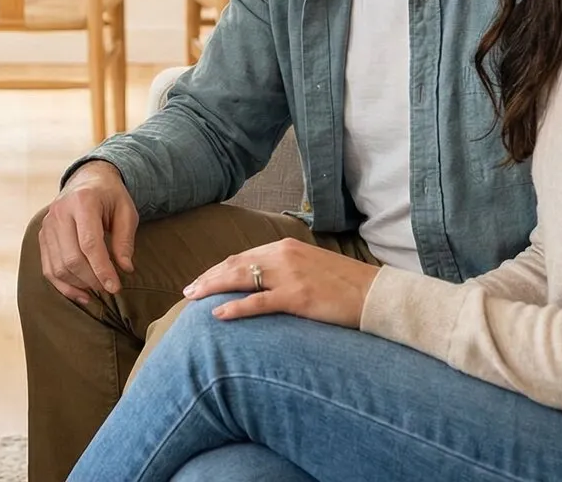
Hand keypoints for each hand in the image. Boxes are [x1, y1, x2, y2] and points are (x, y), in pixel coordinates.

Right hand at [37, 161, 138, 305]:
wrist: (87, 179)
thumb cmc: (110, 196)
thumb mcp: (126, 211)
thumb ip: (125, 240)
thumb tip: (125, 269)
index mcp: (82, 202)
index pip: (89, 244)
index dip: (102, 269)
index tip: (115, 287)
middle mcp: (60, 212)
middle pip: (71, 258)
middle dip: (92, 279)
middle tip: (110, 288)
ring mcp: (47, 225)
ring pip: (58, 267)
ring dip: (79, 284)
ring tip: (98, 289)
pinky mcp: (43, 236)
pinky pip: (48, 268)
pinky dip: (64, 286)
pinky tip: (82, 294)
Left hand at [183, 238, 378, 328]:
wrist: (374, 294)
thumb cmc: (343, 284)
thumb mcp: (310, 266)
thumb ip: (284, 269)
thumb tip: (260, 282)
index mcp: (285, 247)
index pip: (242, 257)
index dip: (217, 269)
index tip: (200, 280)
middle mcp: (283, 256)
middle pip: (234, 265)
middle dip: (208, 278)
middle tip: (187, 292)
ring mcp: (289, 276)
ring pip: (239, 279)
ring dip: (212, 289)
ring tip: (193, 300)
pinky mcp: (297, 297)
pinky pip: (257, 302)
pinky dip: (235, 308)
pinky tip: (217, 314)